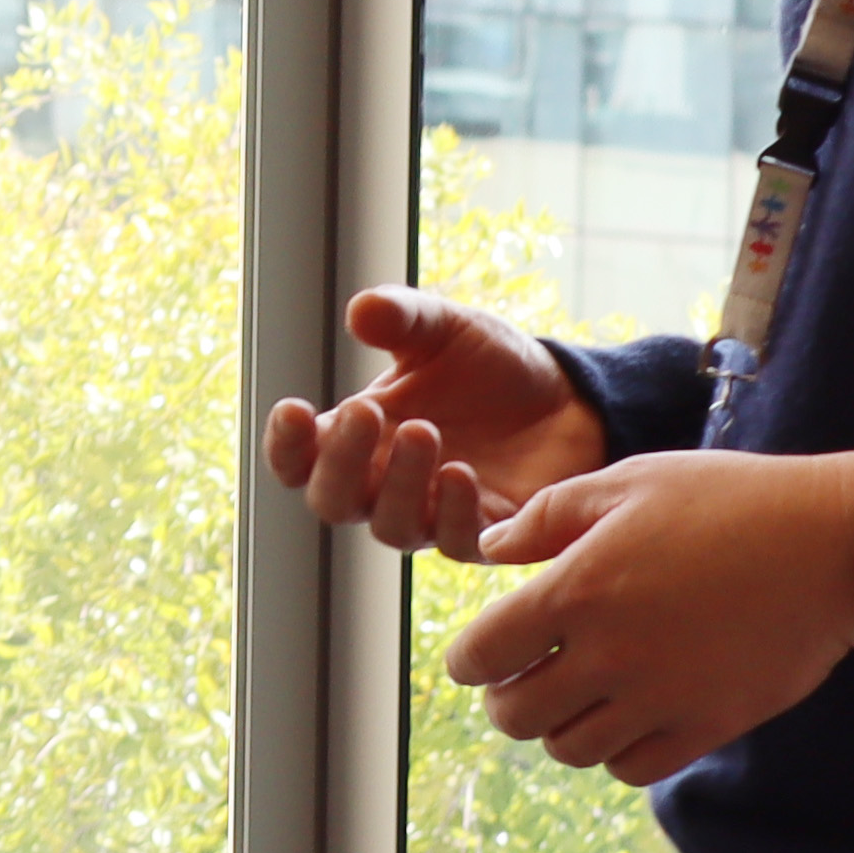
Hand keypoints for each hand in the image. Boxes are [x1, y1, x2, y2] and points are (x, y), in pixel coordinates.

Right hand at [264, 284, 609, 561]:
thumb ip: (402, 318)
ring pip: (391, 526)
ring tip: (425, 432)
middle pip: (332, 501)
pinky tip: (462, 474)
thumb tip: (362, 310)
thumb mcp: (444, 329)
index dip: (286, 445)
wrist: (567, 397)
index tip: (293, 409)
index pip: (298, 461)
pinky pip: (455, 542)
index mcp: (359, 438)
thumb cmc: (488, 366)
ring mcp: (433, 514)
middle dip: (340, 461)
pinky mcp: (486, 533)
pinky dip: (453, 513)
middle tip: (365, 412)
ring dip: (400, 484)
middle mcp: (385, 485)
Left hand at [442, 450, 853, 784]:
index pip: (480, 655)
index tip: (482, 652)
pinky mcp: (708, 725)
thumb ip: (548, 517)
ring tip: (580, 696)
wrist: (836, 545)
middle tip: (525, 678)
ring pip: (570, 749)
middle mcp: (609, 655)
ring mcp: (660, 698)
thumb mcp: (631, 483)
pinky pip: (632, 769)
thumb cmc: (731, 501)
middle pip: (514, 717)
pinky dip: (617, 752)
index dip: (468, 659)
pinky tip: (629, 717)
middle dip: (507, 699)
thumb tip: (492, 551)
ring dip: (562, 727)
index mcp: (576, 591)